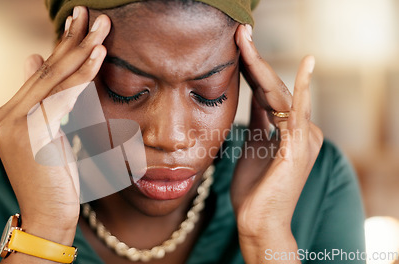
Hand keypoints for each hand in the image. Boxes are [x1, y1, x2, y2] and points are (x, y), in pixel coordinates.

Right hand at [0, 6, 110, 246]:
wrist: (49, 216)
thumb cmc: (54, 179)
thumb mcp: (49, 135)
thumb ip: (42, 100)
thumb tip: (30, 57)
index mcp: (7, 113)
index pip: (40, 74)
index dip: (61, 47)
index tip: (80, 24)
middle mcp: (4, 114)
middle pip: (45, 70)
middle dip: (73, 40)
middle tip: (92, 14)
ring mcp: (12, 123)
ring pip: (54, 78)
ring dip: (82, 51)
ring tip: (102, 27)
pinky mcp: (27, 132)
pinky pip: (61, 97)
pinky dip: (83, 76)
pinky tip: (98, 56)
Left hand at [230, 25, 323, 261]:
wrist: (257, 221)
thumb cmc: (254, 189)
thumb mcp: (253, 145)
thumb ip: (258, 120)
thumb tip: (254, 95)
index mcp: (289, 129)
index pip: (268, 90)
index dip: (252, 67)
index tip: (236, 45)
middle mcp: (301, 129)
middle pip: (274, 86)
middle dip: (255, 59)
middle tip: (240, 32)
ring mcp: (303, 137)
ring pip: (279, 93)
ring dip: (262, 65)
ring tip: (246, 40)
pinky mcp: (299, 147)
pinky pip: (298, 112)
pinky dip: (301, 88)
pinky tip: (306, 64)